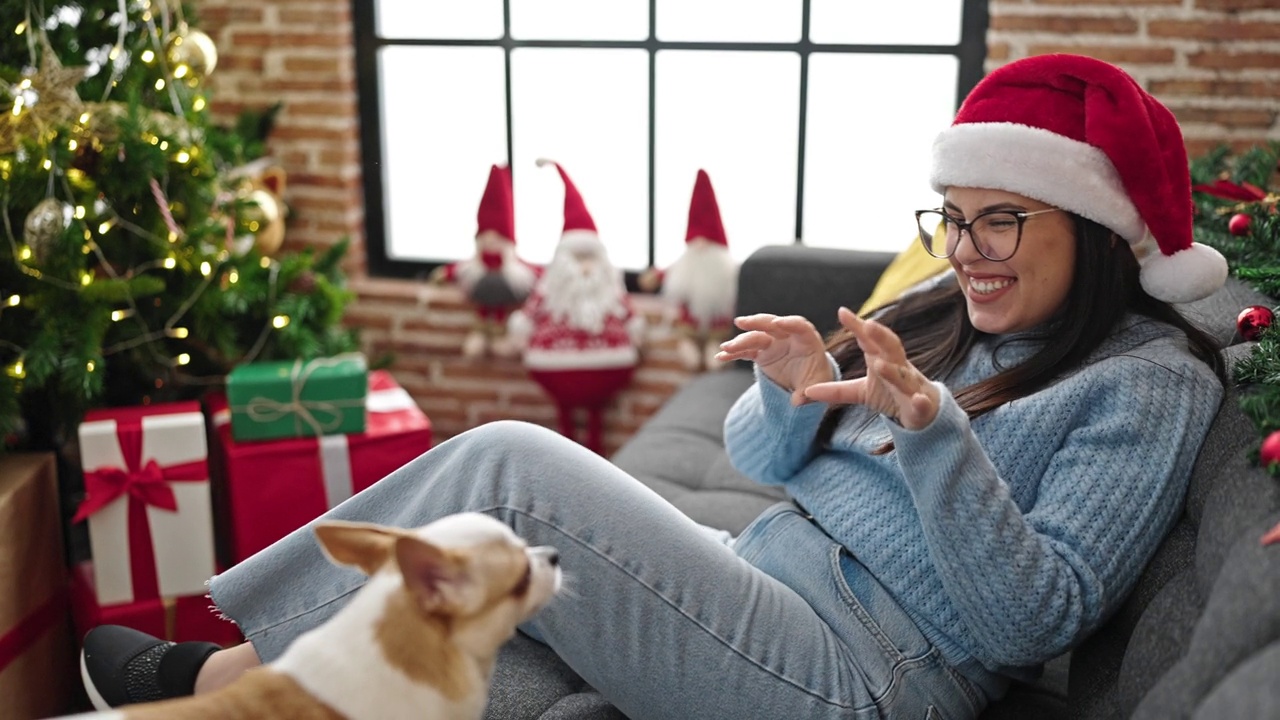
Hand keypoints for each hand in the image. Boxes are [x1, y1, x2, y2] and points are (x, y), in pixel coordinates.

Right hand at [715, 314, 832, 405]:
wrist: (806, 381)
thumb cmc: (815, 378)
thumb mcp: (816, 386)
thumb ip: (808, 392)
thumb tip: (798, 401)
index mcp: (807, 341)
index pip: (800, 326)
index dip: (789, 323)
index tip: (777, 322)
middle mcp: (788, 337)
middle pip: (772, 325)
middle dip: (756, 322)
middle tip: (741, 323)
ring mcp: (773, 343)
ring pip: (756, 336)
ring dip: (740, 340)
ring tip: (726, 348)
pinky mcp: (762, 352)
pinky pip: (746, 350)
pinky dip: (734, 353)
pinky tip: (721, 357)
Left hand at [803, 307, 939, 429]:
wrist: (923, 411)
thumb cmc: (890, 394)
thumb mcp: (860, 392)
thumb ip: (836, 390)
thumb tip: (807, 390)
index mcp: (882, 359)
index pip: (869, 340)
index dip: (858, 326)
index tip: (842, 312)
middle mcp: (898, 367)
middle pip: (891, 348)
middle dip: (881, 336)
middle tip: (868, 325)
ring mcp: (911, 385)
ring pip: (903, 376)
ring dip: (893, 371)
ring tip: (880, 365)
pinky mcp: (921, 405)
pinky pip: (922, 403)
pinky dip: (921, 401)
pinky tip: (918, 401)